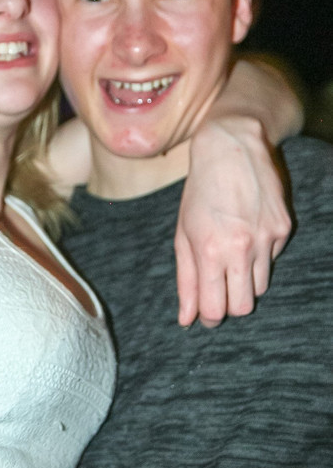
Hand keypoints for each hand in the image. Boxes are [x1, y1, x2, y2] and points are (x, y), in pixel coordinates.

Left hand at [176, 116, 291, 327]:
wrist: (231, 148)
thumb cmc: (200, 193)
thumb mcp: (183, 234)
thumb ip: (186, 280)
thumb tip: (186, 319)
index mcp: (209, 251)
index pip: (215, 309)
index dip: (209, 318)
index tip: (206, 315)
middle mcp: (241, 247)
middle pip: (243, 307)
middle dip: (229, 307)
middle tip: (219, 294)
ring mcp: (266, 238)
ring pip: (260, 286)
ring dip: (244, 282)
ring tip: (230, 257)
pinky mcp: (284, 228)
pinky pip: (271, 259)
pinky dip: (258, 255)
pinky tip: (246, 231)